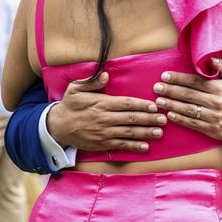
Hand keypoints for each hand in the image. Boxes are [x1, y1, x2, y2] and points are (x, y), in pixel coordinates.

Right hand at [46, 72, 166, 151]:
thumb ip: (92, 81)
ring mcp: (104, 133)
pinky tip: (145, 147)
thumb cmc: (70, 105)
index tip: (154, 105)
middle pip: (131, 119)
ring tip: (159, 132)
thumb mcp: (76, 89)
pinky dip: (134, 147)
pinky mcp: (102, 144)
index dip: (141, 105)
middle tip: (163, 119)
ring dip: (145, 133)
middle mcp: (104, 119)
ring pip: (128, 133)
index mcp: (101, 104)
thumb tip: (106, 75)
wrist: (57, 127)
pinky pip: (121, 146)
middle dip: (149, 119)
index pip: (126, 103)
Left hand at [154, 58, 221, 140]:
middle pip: (189, 95)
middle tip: (157, 87)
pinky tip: (170, 115)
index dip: (178, 78)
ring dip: (172, 105)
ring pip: (188, 110)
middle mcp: (215, 102)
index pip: (194, 81)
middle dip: (171, 90)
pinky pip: (193, 123)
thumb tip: (212, 58)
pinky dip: (180, 119)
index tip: (165, 76)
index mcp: (218, 88)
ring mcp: (213, 116)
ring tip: (159, 101)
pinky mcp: (212, 129)